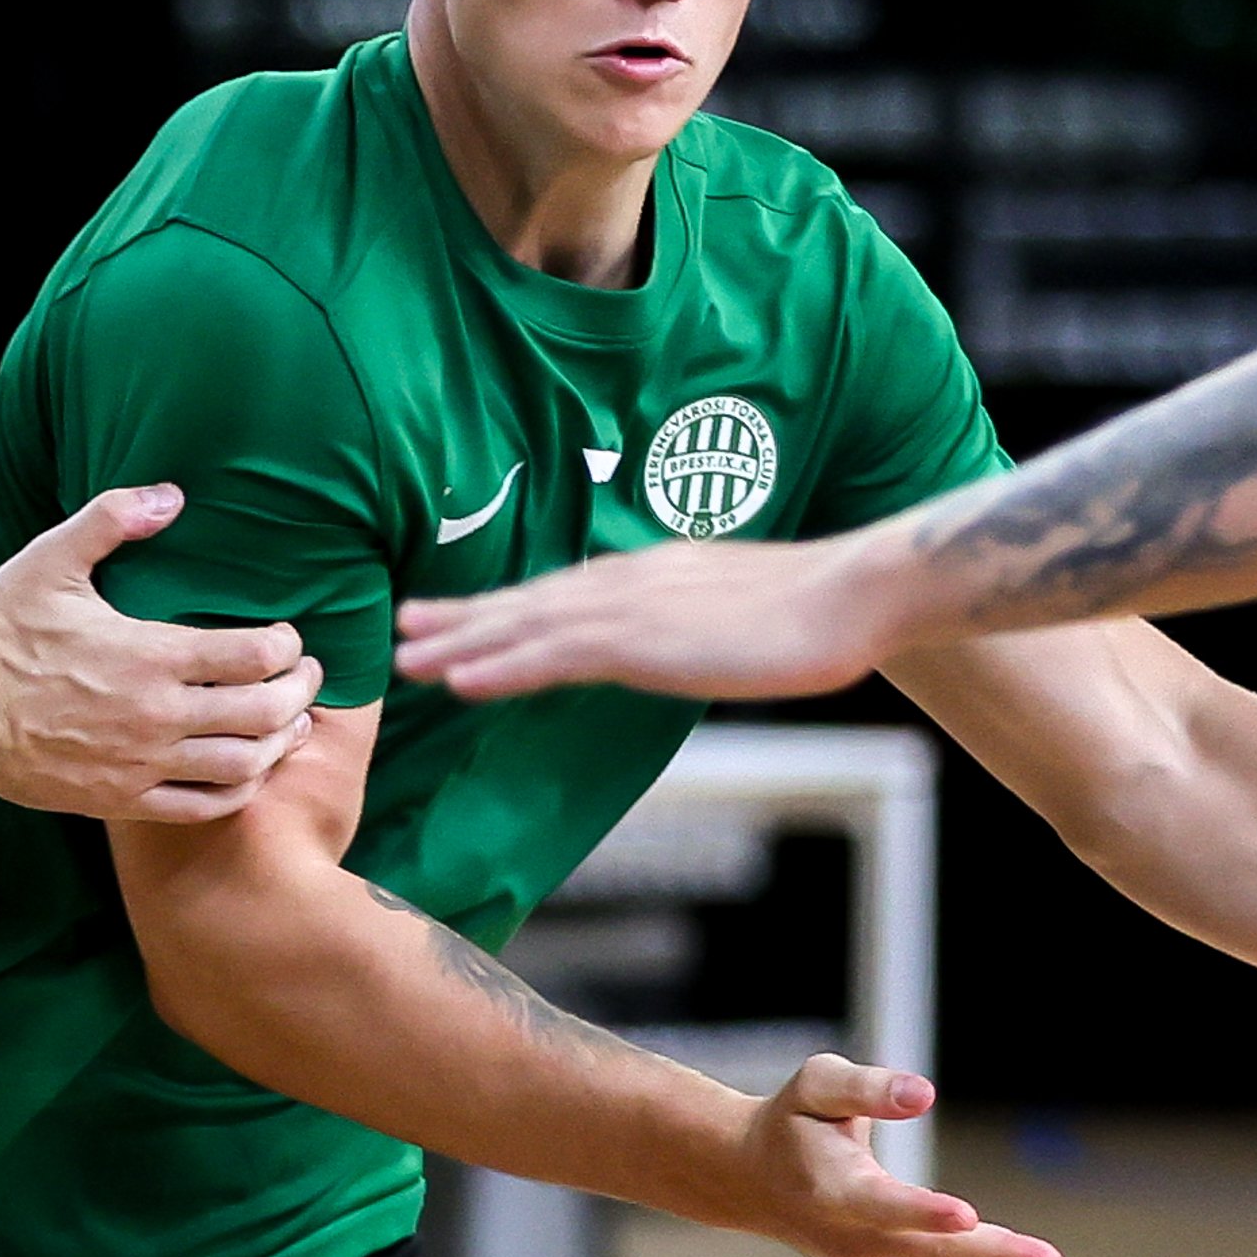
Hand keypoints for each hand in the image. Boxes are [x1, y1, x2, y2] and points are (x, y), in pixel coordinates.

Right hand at [0, 484, 319, 822]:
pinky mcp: (124, 798)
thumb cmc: (0, 633)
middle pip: (265, 712)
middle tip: (305, 676)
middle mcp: (158, 714)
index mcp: (151, 654)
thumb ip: (114, 519)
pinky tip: (248, 771)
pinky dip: (240, 790)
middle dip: (300, 692)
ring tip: (291, 724)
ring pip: (244, 764)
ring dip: (281, 743)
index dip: (288, 646)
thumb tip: (173, 495)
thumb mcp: (50, 560)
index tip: (288, 637)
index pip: (255, 655)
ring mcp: (144, 763)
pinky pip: (203, 806)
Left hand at [396, 534, 898, 705]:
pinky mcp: (641, 639)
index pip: (561, 593)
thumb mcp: (736, 613)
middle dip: (462, 618)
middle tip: (403, 627)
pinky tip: (461, 680)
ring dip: (461, 643)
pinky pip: (553, 656)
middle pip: (527, 602)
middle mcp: (627, 582)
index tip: (458, 614)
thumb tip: (682, 641)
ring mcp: (630, 608)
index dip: (504, 606)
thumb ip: (695, 624)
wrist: (853, 594)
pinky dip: (501, 667)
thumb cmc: (815, 610)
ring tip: (406, 658)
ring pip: (524, 626)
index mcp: (650, 575)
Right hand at [713, 1057, 1078, 1256]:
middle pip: (931, 1254)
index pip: (881, 1205)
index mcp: (832, 1189)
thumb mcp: (817, 1084)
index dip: (922, 1211)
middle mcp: (854, 1240)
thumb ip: (868, 1086)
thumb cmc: (792, 1121)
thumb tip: (924, 1093)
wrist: (752, 1180)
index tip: (966, 1215)